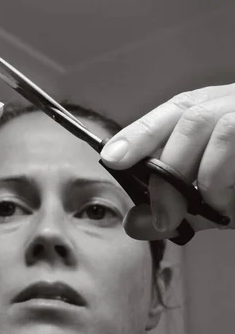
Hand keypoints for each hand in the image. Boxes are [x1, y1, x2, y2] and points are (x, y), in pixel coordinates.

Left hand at [100, 83, 234, 240]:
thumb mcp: (217, 195)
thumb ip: (179, 206)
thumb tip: (134, 223)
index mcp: (218, 110)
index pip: (172, 111)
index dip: (139, 133)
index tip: (111, 158)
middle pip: (191, 118)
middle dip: (169, 166)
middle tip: (164, 210)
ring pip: (218, 125)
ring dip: (207, 173)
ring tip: (212, 205)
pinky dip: (229, 178)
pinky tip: (230, 204)